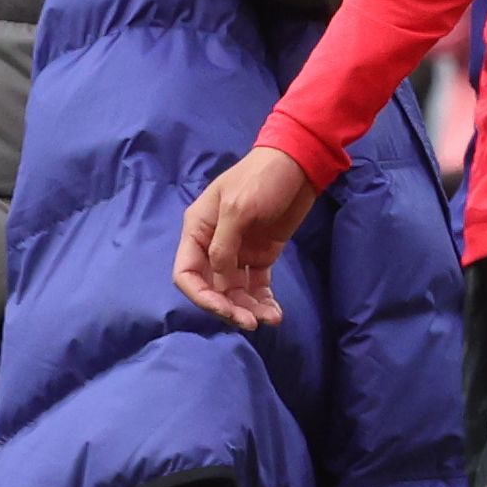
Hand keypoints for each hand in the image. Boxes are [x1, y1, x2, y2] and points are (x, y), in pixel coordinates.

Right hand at [173, 148, 316, 332]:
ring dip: (249, 308)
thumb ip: (224, 244)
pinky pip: (257, 285)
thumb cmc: (262, 178)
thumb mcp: (238, 207)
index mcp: (198, 230)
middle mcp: (214, 244)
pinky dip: (264, 301)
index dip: (201, 296)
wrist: (299, 164)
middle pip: (212, 287)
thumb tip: (218, 277)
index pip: (186, 273)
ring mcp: (238, 251)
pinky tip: (275, 313)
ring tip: (270, 319)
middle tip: (250, 322)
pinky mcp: (262, 255)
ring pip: (236, 291)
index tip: (223, 309)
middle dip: (228, 307)